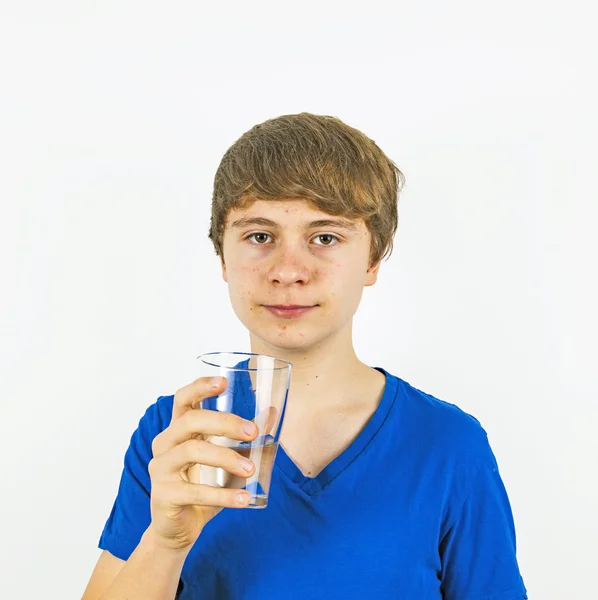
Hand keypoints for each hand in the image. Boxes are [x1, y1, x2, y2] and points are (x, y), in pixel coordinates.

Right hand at [147, 376, 258, 551]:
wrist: (180, 529)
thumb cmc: (202, 486)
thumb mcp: (225, 459)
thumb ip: (244, 438)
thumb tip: (271, 413)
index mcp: (178, 430)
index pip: (183, 399)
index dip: (200, 387)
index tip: (224, 382)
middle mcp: (165, 444)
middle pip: (190, 421)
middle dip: (224, 422)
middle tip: (253, 432)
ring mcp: (160, 469)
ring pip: (191, 451)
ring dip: (226, 458)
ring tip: (251, 470)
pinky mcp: (163, 495)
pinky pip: (194, 491)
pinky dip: (223, 494)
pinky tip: (244, 498)